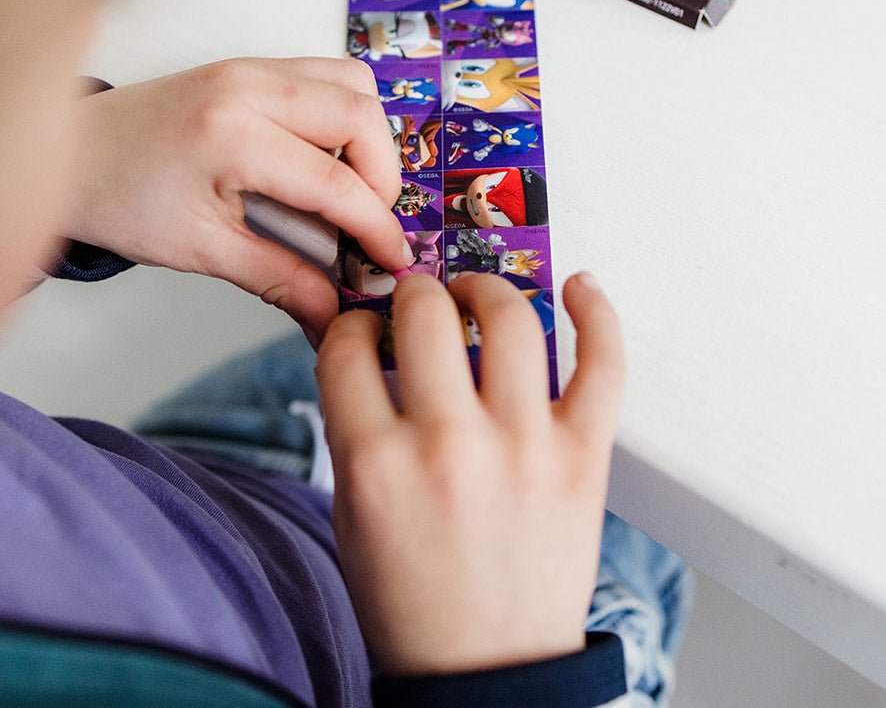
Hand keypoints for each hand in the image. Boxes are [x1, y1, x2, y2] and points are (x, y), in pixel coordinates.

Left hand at [66, 57, 408, 343]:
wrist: (71, 154)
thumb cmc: (120, 200)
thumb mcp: (201, 250)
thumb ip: (279, 279)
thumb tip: (334, 314)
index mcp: (229, 135)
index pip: (335, 181)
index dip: (377, 226)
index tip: (393, 260)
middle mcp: (247, 86)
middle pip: (360, 114)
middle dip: (384, 177)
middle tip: (369, 223)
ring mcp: (250, 67)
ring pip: (353, 84)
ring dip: (369, 139)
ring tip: (350, 188)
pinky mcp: (251, 66)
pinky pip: (327, 76)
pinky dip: (345, 116)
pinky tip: (325, 157)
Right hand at [316, 271, 622, 674]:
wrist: (487, 671)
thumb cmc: (413, 598)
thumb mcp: (354, 513)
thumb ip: (357, 428)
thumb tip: (373, 348)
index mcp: (376, 466)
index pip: (346, 351)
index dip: (350, 327)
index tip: (364, 328)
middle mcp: (449, 447)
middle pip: (424, 315)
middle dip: (414, 293)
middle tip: (420, 298)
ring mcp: (524, 448)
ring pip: (510, 319)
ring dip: (486, 288)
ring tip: (478, 292)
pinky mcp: (583, 459)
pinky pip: (602, 365)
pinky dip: (597, 314)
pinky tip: (579, 287)